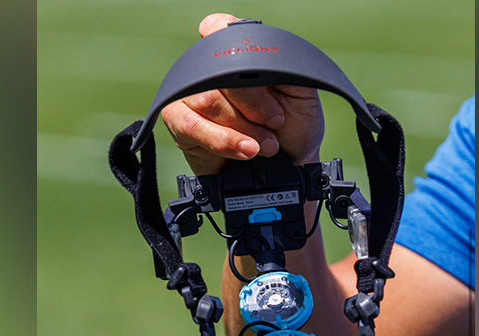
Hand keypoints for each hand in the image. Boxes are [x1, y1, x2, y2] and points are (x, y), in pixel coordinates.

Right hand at [160, 13, 324, 174]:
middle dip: (252, 104)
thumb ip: (280, 65)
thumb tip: (255, 58)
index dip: (232, 46)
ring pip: (206, 101)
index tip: (260, 76)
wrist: (289, 165)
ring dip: (242, 127)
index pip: (217, 28)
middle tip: (275, 122)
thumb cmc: (293, 124)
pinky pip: (193, 127)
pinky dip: (224, 141)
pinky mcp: (179, 125)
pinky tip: (246, 150)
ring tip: (267, 144)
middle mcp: (208, 71)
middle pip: (217, 74)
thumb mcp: (299, 89)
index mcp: (235, 54)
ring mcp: (189, 96)